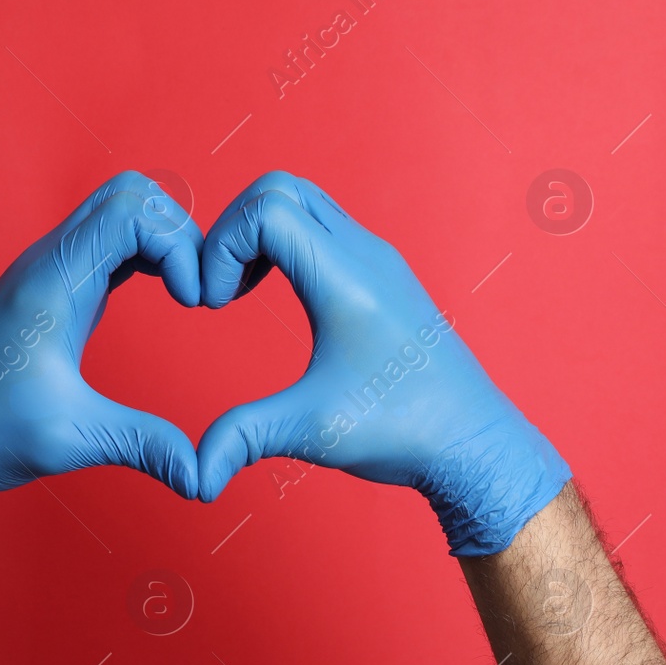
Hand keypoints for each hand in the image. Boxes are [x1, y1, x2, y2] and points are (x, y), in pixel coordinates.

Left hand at [0, 171, 202, 535]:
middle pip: (129, 193)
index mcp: (52, 283)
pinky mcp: (56, 288)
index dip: (178, 244)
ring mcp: (51, 271)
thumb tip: (203, 477)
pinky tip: (166, 292)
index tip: (195, 301)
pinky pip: (111, 242)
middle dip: (179, 230)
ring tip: (189, 291)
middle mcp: (50, 263)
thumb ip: (144, 446)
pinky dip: (149, 253)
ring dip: (165, 238)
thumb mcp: (73, 440)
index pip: (129, 211)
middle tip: (199, 288)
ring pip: (120, 210)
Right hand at [196, 172, 569, 554]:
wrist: (472, 441)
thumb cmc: (403, 431)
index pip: (266, 209)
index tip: (213, 306)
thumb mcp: (311, 431)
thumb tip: (194, 477)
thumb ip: (242, 439)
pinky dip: (285, 244)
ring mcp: (378, 260)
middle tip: (220, 291)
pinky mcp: (383, 275)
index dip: (221, 247)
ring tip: (239, 293)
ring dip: (258, 234)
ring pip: (303, 202)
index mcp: (346, 280)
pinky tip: (276, 296)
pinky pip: (323, 227)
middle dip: (231, 229)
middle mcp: (365, 255)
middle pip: (279, 188)